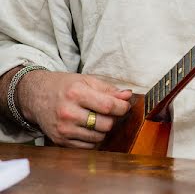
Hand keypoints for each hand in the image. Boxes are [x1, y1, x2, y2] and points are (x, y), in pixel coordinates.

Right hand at [17, 70, 132, 147]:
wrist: (35, 96)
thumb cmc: (64, 86)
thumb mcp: (86, 80)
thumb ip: (108, 89)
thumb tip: (128, 96)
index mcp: (76, 94)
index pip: (108, 106)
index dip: (122, 107)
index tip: (125, 106)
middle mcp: (68, 113)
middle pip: (106, 124)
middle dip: (113, 119)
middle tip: (109, 112)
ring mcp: (63, 129)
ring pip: (98, 137)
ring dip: (103, 129)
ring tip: (97, 119)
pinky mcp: (59, 141)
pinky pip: (87, 146)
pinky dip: (93, 138)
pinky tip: (88, 128)